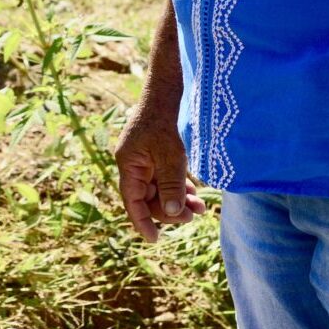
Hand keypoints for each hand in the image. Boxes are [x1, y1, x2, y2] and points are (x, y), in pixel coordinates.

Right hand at [114, 107, 205, 241]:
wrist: (168, 89)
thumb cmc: (165, 119)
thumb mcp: (170, 154)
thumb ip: (171, 185)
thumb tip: (172, 213)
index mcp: (128, 163)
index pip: (132, 201)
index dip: (142, 221)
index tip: (156, 240)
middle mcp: (134, 163)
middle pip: (148, 197)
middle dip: (170, 209)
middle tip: (193, 215)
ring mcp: (146, 157)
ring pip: (161, 188)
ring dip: (178, 199)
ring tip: (200, 208)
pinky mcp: (157, 151)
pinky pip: (166, 176)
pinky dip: (180, 186)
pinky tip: (195, 191)